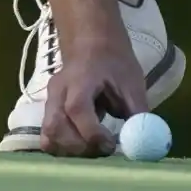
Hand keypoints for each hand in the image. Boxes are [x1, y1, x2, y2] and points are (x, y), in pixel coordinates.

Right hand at [41, 19, 146, 157]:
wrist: (91, 40)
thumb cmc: (113, 59)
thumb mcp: (132, 82)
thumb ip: (137, 113)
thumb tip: (143, 143)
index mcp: (79, 79)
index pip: (77, 110)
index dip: (93, 134)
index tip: (112, 144)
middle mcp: (58, 91)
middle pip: (56, 127)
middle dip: (81, 147)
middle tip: (104, 150)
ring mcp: (50, 100)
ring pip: (49, 134)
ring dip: (71, 150)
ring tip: (94, 148)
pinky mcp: (49, 109)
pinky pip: (47, 135)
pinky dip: (62, 147)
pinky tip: (81, 146)